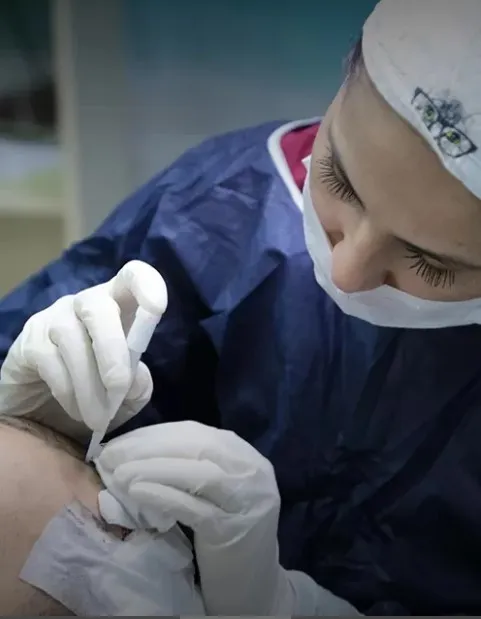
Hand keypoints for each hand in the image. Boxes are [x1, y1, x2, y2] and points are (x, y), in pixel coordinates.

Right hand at [0, 261, 166, 440]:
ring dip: (89, 385)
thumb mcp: (127, 395)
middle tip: (118, 390)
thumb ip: (138, 386)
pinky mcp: (29, 342)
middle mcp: (85, 303)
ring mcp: (53, 319)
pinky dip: (69, 393)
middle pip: (98, 307)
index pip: (132, 277)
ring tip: (98, 419)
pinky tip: (76, 410)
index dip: (146, 284)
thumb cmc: (98, 392)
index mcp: (119, 305)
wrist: (48, 413)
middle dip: (113, 350)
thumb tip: (134, 378)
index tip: (158, 307)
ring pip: (73, 340)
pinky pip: (51, 363)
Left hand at [96, 421, 283, 614]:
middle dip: (150, 448)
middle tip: (112, 454)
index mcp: (246, 457)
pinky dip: (163, 496)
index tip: (122, 441)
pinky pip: (194, 508)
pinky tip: (136, 492)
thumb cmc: (223, 534)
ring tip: (119, 473)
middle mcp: (254, 473)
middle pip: (197, 448)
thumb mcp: (214, 492)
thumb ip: (190, 466)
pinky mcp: (234, 531)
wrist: (251, 586)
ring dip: (153, 469)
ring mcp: (247, 501)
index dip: (156, 435)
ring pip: (198, 474)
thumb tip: (136, 447)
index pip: (197, 434)